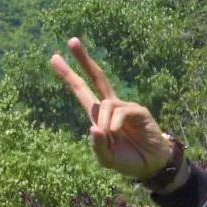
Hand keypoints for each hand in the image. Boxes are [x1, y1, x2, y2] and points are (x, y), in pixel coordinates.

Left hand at [51, 38, 176, 181]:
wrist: (151, 165)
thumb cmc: (127, 160)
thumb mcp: (106, 158)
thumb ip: (97, 146)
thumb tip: (94, 127)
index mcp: (98, 114)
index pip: (82, 90)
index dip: (69, 75)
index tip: (54, 58)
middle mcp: (111, 106)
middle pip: (97, 78)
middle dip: (83, 60)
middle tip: (72, 40)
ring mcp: (126, 106)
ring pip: (105, 104)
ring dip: (103, 122)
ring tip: (112, 138)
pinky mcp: (139, 111)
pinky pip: (120, 112)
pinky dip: (114, 124)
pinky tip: (118, 134)